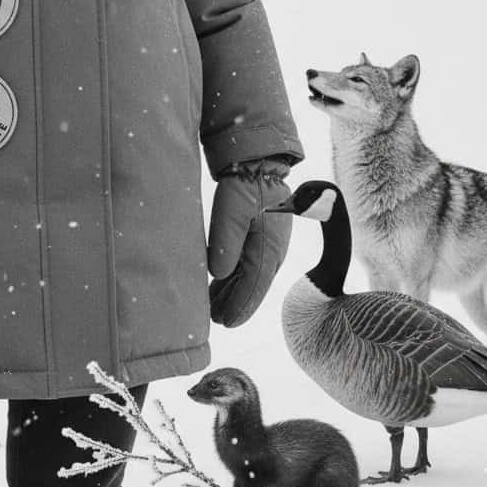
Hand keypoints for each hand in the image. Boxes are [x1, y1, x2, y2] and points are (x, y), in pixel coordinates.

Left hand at [207, 162, 292, 326]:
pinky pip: (247, 264)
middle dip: (235, 304)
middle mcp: (272, 251)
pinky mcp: (260, 237)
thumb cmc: (244, 186)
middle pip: (252, 285)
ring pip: (249, 276)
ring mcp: (267, 245)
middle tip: (216, 321)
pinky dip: (234, 278)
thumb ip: (225, 243)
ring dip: (232, 292)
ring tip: (214, 308)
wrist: (258, 164)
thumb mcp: (231, 211)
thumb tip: (218, 274)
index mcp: (268, 249)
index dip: (239, 306)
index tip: (225, 323)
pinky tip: (220, 285)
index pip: (253, 286)